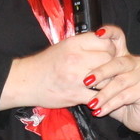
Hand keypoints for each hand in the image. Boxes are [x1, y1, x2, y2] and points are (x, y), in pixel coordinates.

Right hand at [0, 30, 114, 110]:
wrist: (27, 82)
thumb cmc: (46, 63)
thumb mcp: (64, 45)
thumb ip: (85, 43)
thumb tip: (107, 41)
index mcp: (74, 44)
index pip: (106, 42)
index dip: (111, 49)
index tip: (109, 54)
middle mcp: (76, 59)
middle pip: (109, 60)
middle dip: (112, 65)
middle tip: (109, 70)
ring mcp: (76, 78)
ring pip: (108, 79)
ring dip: (109, 82)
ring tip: (105, 83)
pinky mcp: (76, 96)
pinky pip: (99, 97)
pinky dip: (102, 98)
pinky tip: (99, 96)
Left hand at [80, 26, 139, 138]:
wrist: (136, 116)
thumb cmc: (115, 98)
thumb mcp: (101, 84)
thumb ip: (93, 72)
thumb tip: (75, 70)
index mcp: (123, 54)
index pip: (117, 37)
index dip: (110, 32)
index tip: (98, 34)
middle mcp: (135, 61)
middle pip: (117, 61)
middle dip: (100, 72)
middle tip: (86, 82)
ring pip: (120, 81)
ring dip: (103, 94)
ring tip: (91, 104)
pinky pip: (125, 96)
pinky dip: (110, 104)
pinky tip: (99, 111)